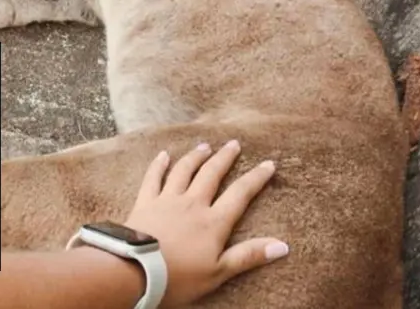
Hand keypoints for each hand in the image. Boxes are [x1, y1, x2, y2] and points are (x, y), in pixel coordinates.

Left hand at [124, 140, 287, 307]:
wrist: (136, 271)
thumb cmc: (179, 277)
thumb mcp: (219, 272)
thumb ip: (249, 255)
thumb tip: (283, 246)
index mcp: (213, 222)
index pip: (240, 194)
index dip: (256, 178)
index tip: (269, 164)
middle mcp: (192, 204)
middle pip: (211, 174)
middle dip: (225, 158)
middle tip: (234, 144)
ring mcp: (167, 200)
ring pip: (184, 170)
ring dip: (196, 156)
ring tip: (205, 146)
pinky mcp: (146, 201)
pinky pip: (153, 177)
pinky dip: (159, 164)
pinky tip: (164, 155)